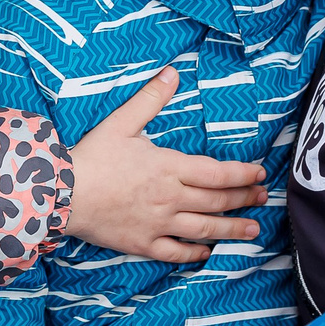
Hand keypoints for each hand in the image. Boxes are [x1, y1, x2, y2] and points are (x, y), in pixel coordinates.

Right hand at [66, 68, 269, 262]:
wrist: (62, 194)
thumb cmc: (92, 157)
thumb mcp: (122, 122)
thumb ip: (150, 99)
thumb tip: (173, 72)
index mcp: (169, 167)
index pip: (218, 173)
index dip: (243, 174)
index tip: (259, 174)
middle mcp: (170, 198)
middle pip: (217, 200)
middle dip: (244, 199)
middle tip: (263, 198)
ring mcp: (158, 223)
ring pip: (205, 228)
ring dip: (232, 229)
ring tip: (252, 230)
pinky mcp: (143, 243)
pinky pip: (176, 251)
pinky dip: (195, 253)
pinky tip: (208, 252)